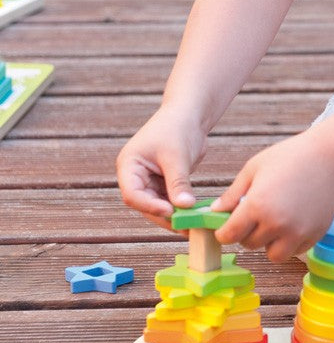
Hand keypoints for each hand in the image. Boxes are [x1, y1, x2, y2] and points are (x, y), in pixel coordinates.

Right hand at [116, 105, 207, 229]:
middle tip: (185, 228)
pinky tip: (195, 217)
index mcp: (129, 166)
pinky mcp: (164, 182)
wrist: (189, 114)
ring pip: (158, 205)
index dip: (149, 206)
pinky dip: (181, 208)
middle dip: (165, 216)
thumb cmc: (178, 128)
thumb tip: (185, 207)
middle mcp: (135, 176)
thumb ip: (179, 182)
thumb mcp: (177, 156)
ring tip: (192, 227)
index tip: (170, 211)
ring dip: (174, 215)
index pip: (133, 194)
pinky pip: (170, 200)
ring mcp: (149, 180)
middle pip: (145, 204)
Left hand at [212, 132, 333, 261]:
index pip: (229, 235)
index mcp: (257, 205)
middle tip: (254, 216)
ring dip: (269, 243)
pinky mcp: (314, 235)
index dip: (224, 232)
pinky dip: (289, 242)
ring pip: (272, 254)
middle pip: (249, 244)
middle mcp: (276, 223)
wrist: (330, 157)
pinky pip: (294, 251)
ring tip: (273, 222)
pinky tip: (291, 222)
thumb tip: (215, 211)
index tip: (226, 227)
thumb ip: (233, 193)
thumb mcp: (254, 168)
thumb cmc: (290, 156)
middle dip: (247, 233)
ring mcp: (297, 232)